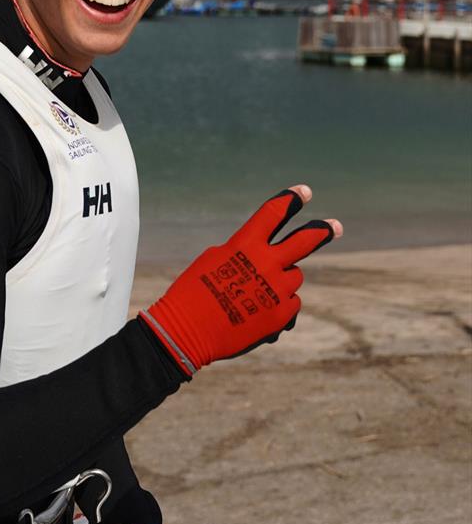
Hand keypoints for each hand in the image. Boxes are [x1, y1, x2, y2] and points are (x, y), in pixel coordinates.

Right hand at [140, 185, 341, 374]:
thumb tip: (269, 258)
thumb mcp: (214, 260)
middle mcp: (267, 263)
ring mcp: (278, 290)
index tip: (305, 192)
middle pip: (305, 241)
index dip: (291, 199)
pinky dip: (278, 306)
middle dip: (323, 231)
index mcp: (246, 244)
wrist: (188, 332)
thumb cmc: (193, 293)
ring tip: (253, 294)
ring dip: (281, 280)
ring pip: (294, 276)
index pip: (274, 213)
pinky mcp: (283, 314)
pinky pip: (291, 302)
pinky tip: (255, 314)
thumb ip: (244, 252)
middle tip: (336, 226)